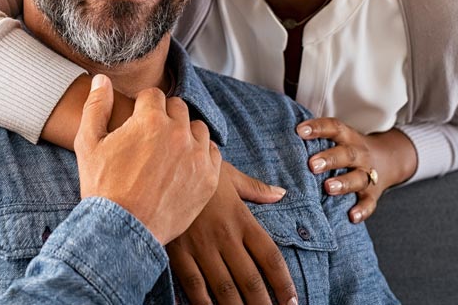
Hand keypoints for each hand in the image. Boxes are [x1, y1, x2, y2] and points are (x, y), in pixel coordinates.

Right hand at [75, 74, 221, 244]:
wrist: (120, 232)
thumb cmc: (102, 187)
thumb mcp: (88, 143)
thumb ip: (95, 106)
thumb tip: (101, 79)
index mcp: (150, 119)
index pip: (153, 95)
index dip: (142, 106)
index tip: (136, 121)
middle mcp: (178, 132)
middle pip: (178, 108)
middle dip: (164, 116)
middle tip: (151, 138)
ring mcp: (196, 155)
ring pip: (197, 128)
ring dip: (185, 133)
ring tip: (168, 151)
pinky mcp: (209, 178)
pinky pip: (213, 153)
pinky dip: (201, 154)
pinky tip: (185, 164)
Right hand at [167, 162, 297, 304]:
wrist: (164, 166)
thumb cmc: (200, 171)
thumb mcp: (230, 176)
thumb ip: (256, 189)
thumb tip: (280, 194)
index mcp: (241, 218)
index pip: (270, 256)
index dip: (283, 282)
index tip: (292, 300)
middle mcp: (225, 236)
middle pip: (250, 280)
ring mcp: (201, 247)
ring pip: (225, 289)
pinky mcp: (179, 253)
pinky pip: (194, 286)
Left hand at [297, 118, 416, 223]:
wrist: (387, 159)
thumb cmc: (347, 148)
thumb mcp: (338, 137)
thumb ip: (317, 138)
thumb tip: (280, 137)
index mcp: (347, 137)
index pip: (334, 128)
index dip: (318, 128)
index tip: (300, 131)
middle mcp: (359, 154)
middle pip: (347, 154)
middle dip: (330, 159)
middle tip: (312, 165)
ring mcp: (368, 174)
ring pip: (358, 178)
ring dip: (344, 183)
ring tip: (328, 188)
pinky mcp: (373, 194)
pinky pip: (370, 203)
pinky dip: (362, 210)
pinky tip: (352, 216)